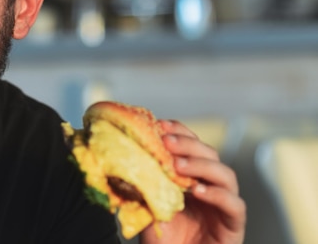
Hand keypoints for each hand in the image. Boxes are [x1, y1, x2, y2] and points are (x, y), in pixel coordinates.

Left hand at [139, 120, 245, 243]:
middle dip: (189, 145)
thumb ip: (143, 186)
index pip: (191, 146)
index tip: (160, 126)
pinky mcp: (233, 226)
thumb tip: (124, 159)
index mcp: (191, 178)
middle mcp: (210, 187)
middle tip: (167, 142)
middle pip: (210, 154)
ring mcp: (224, 206)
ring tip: (179, 166)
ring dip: (202, 166)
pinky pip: (235, 205)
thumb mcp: (146, 208)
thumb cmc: (161, 242)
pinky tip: (198, 191)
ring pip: (226, 175)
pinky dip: (218, 195)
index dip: (180, 132)